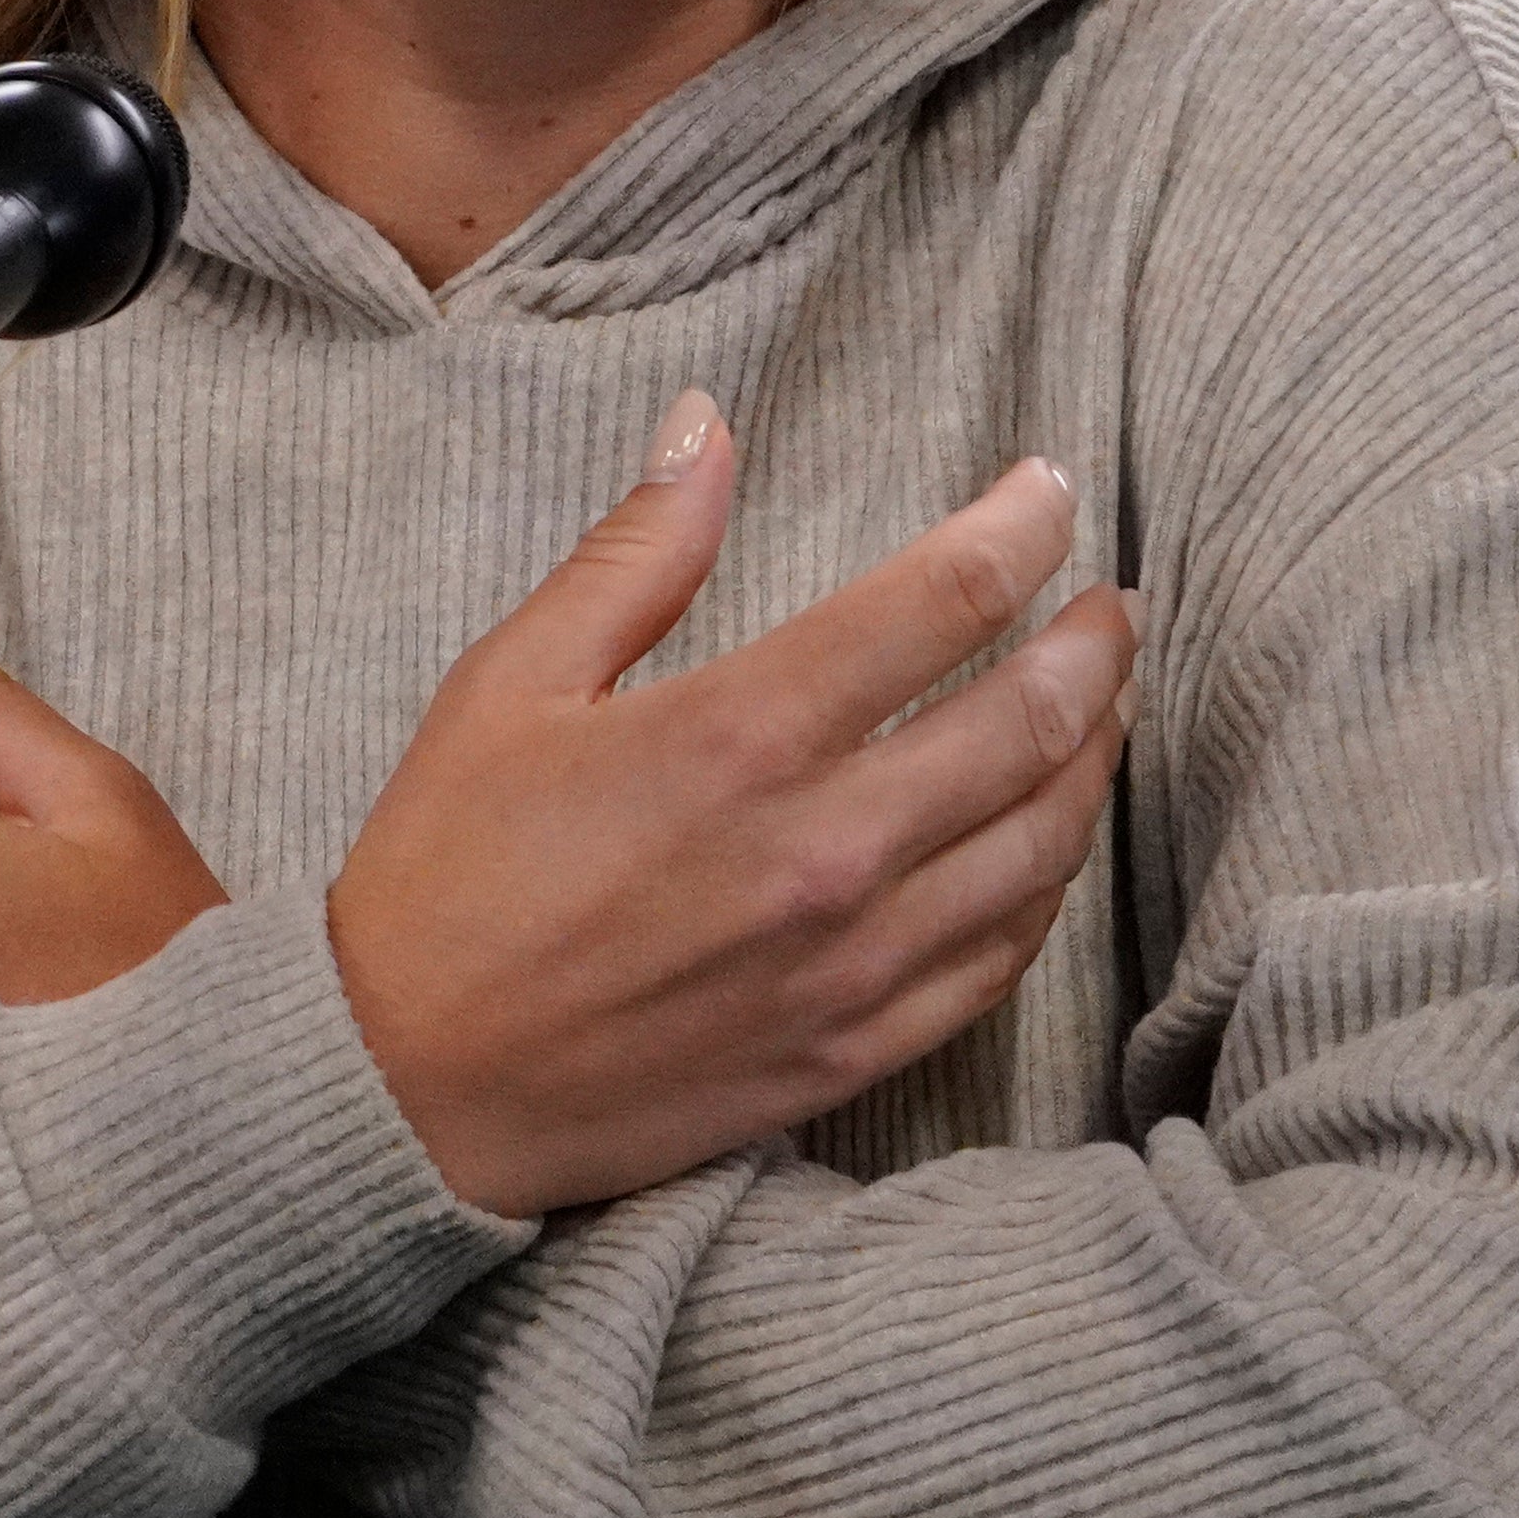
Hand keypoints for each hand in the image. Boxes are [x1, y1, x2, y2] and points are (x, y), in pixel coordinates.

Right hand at [324, 393, 1136, 1219]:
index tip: (1050, 489)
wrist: (404, 1093)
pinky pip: (1000, 963)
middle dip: (1095, 643)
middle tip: (1114, 601)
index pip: (943, 601)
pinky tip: (1046, 844)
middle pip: (1031, 722)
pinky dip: (1046, 887)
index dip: (1023, 526)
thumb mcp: (510, 683)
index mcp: (738, 736)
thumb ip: (635, 552)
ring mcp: (850, 964)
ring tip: (1105, 705)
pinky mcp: (851, 1054)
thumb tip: (708, 424)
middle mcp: (822, 850)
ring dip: (1095, 759)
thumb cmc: (443, 877)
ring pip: (1041, 846)